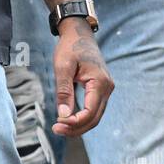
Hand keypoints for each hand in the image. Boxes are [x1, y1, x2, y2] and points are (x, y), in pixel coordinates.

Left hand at [51, 17, 113, 135]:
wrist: (79, 33)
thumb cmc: (70, 47)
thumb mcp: (62, 68)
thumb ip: (64, 92)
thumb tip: (63, 116)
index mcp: (100, 83)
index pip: (90, 112)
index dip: (74, 123)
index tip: (57, 124)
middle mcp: (107, 88)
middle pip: (94, 118)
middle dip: (76, 128)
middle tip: (56, 130)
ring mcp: (106, 89)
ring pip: (95, 116)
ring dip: (79, 125)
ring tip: (60, 128)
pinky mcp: (100, 89)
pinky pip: (93, 109)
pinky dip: (82, 117)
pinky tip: (68, 120)